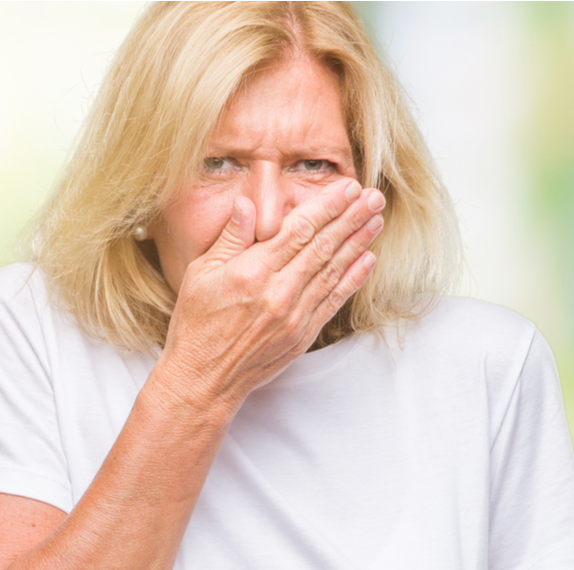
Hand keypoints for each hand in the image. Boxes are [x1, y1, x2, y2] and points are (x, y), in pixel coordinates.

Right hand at [156, 178, 383, 407]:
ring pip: (334, 271)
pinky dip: (353, 279)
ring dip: (359, 243)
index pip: (298, 229)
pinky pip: (334, 301)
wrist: (204, 378)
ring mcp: (295, 316)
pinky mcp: (303, 335)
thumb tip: (248, 203)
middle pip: (323, 247)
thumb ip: (230, 237)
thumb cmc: (196, 324)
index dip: (327, 207)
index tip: (347, 188)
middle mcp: (278, 292)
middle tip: (374, 197)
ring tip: (376, 220)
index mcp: (252, 272)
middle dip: (352, 218)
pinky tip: (368, 260)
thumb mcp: (200, 273)